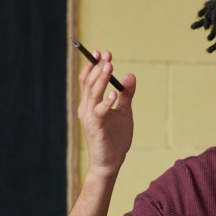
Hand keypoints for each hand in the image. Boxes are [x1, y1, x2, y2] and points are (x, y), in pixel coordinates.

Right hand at [77, 48, 135, 176]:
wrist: (110, 162)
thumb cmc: (115, 138)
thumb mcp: (124, 112)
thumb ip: (127, 94)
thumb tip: (130, 75)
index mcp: (90, 104)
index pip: (88, 80)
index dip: (93, 65)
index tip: (102, 52)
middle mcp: (86, 108)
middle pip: (89, 83)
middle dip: (97, 67)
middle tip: (107, 55)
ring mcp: (89, 118)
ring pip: (93, 94)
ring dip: (101, 79)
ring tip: (109, 66)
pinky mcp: (96, 128)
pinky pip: (99, 112)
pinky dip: (106, 102)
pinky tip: (114, 94)